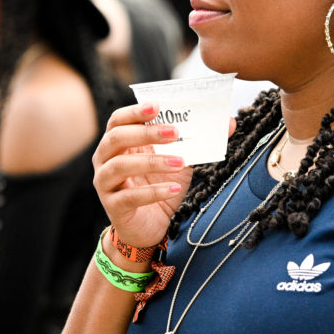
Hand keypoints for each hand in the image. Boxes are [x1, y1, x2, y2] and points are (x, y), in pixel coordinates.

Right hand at [92, 103, 197, 249]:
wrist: (151, 227)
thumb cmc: (160, 187)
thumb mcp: (180, 162)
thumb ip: (197, 142)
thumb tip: (229, 123)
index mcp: (118, 144)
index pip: (119, 120)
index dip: (135, 111)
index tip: (157, 106)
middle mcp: (105, 160)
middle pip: (117, 138)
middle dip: (146, 133)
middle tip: (175, 132)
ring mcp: (105, 183)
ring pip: (121, 165)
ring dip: (152, 161)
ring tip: (179, 162)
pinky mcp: (113, 207)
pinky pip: (130, 196)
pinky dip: (154, 192)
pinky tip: (174, 190)